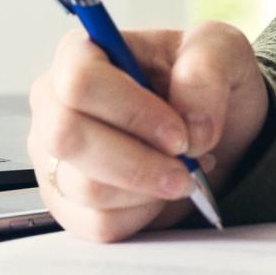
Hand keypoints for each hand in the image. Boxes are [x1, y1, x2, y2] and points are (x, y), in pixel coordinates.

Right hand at [24, 21, 269, 242]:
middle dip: (138, 162)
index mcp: (81, 53)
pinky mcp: (68, 203)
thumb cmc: (202, 80)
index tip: (179, 134)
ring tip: (180, 172)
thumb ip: (207, 72)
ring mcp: (54, 157)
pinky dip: (141, 216)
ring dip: (148, 190)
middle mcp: (55, 104)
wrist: (211, 127)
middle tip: (187, 166)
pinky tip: (159, 194)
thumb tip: (192, 127)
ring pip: (86, 187)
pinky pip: (97, 224)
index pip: (79, 81)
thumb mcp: (221, 50)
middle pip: (68, 137)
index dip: (132, 112)